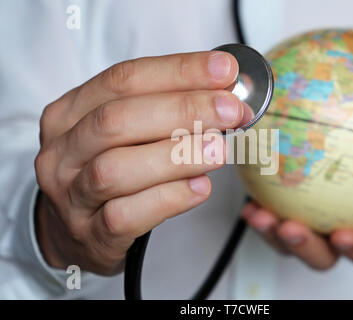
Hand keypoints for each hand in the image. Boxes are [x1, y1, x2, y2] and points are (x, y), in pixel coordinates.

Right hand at [35, 51, 250, 274]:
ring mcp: (71, 195)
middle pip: (118, 119)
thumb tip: (224, 95)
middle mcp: (64, 151)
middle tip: (230, 110)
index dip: (177, 72)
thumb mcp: (125, 134)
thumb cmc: (110, 170)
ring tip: (219, 149)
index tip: (223, 70)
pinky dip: (168, 198)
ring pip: (117, 169)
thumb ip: (164, 111)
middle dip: (182, 110)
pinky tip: (200, 188)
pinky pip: (125, 215)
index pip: (123, 80)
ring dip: (176, 156)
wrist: (78, 230)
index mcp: (71, 113)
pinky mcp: (90, 234)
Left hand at [241, 120, 352, 269]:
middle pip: (320, 255)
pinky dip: (256, 213)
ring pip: (286, 242)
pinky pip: (266, 220)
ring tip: (260, 214)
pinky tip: (247, 201)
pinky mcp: (279, 215)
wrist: (344, 169)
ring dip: (271, 232)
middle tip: (291, 228)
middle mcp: (331, 234)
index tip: (344, 235)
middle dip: (304, 247)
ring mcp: (304, 228)